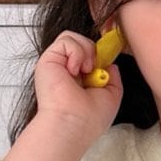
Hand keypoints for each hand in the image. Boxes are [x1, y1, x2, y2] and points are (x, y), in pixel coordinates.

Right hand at [34, 27, 124, 141]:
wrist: (73, 123)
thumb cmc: (90, 118)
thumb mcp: (112, 95)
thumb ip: (112, 77)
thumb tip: (109, 62)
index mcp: (79, 79)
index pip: (89, 54)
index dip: (99, 54)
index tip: (104, 64)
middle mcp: (66, 70)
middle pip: (82, 42)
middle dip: (94, 52)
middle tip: (93, 70)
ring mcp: (57, 64)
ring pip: (73, 37)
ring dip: (85, 50)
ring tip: (84, 70)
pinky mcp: (48, 59)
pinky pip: (66, 39)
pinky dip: (76, 52)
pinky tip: (75, 70)